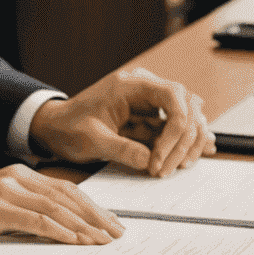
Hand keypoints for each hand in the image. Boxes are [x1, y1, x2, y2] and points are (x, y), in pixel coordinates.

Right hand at [0, 163, 123, 254]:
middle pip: (66, 196)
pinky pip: (34, 220)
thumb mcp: (1, 205)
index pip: (66, 188)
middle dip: (95, 216)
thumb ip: (28, 209)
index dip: (92, 206)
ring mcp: (3, 190)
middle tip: (118, 234)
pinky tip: (74, 241)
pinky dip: (58, 231)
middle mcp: (14, 177)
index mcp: (18, 174)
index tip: (113, 223)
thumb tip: (66, 229)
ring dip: (83, 226)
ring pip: (54, 207)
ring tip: (102, 241)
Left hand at [29, 66, 213, 177]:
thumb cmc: (69, 128)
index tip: (162, 155)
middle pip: (185, 105)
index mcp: (127, 85)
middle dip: (184, 139)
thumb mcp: (91, 140)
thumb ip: (121, 149)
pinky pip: (176, 128)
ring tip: (175, 168)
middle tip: (168, 169)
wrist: (55, 129)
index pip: (172, 94)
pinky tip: (197, 154)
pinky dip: (186, 142)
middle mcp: (141, 90)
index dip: (178, 125)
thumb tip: (151, 161)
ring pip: (186, 117)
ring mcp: (146, 105)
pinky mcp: (148, 121)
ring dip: (186, 143)